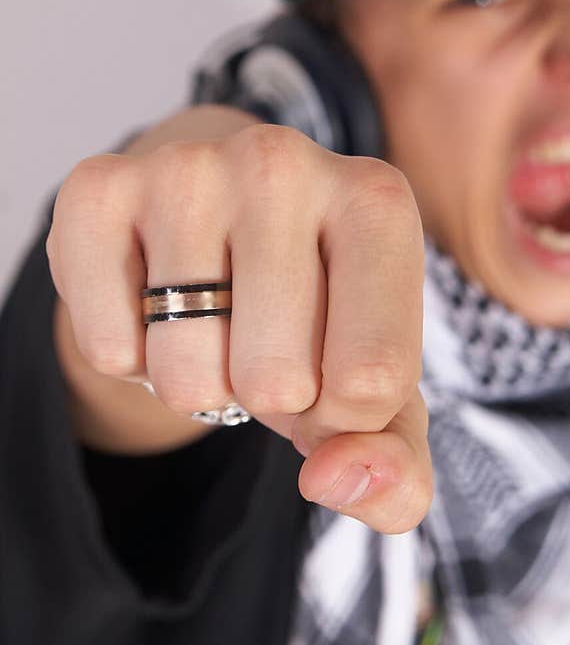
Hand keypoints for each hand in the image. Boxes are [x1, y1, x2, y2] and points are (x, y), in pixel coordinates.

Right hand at [47, 113, 431, 533]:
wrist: (221, 214)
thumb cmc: (316, 308)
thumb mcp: (377, 389)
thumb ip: (395, 464)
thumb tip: (334, 481)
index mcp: (378, 203)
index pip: (370, 382)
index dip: (339, 414)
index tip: (331, 366)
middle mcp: (286, 163)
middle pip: (277, 383)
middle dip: (266, 395)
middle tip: (262, 338)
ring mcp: (188, 168)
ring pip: (189, 375)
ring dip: (199, 382)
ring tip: (213, 321)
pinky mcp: (99, 188)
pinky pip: (109, 350)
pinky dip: (131, 360)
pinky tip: (154, 303)